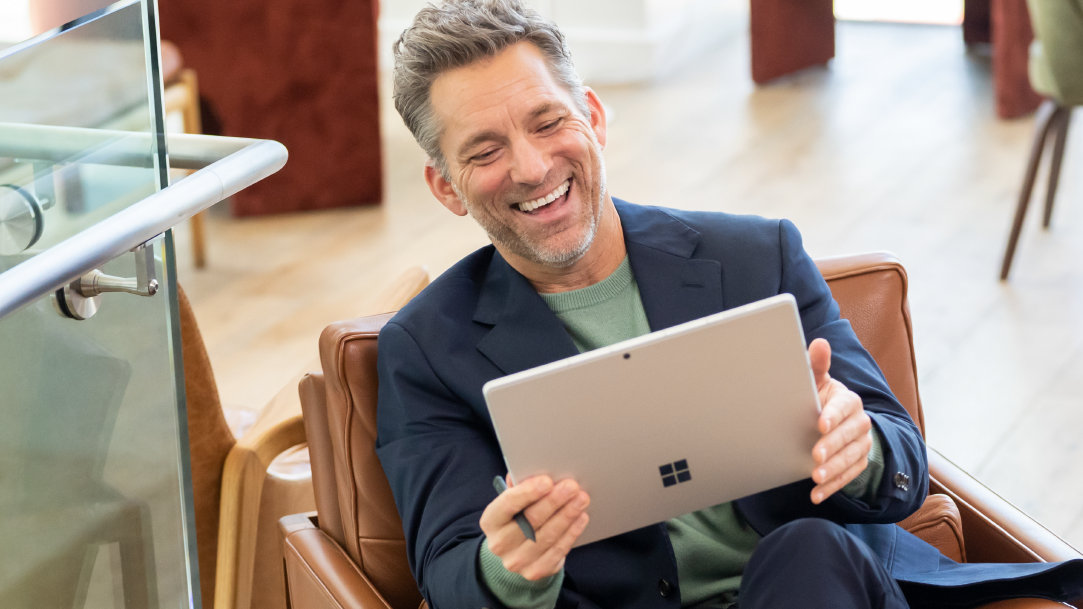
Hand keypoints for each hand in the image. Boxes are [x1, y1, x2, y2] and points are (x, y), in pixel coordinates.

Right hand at [479, 475, 590, 580]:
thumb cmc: (517, 517)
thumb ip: (520, 485)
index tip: (547, 481)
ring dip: (567, 515)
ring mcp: (517, 561)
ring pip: (547, 536)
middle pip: (530, 520)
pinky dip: (572, 532)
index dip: (528, 492)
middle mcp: (500, 544)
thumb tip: (533, 469)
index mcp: (491, 521)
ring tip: (581, 499)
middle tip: (571, 486)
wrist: (516, 551)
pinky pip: (558, 550)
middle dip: (554, 501)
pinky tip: (580, 517)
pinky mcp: (535, 571)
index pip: (507, 504)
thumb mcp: (513, 501)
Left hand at [808, 338, 872, 503]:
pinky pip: (849, 477)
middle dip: (832, 446)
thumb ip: (816, 365)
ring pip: (851, 459)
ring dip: (833, 470)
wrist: (832, 422)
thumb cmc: (818, 398)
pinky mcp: (858, 463)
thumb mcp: (816, 382)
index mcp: (849, 401)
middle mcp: (860, 423)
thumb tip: (819, 342)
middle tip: (815, 456)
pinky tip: (816, 495)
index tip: (819, 424)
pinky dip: (833, 487)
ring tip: (815, 477)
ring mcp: (861, 445)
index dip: (833, 416)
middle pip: (849, 436)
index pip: (844, 408)